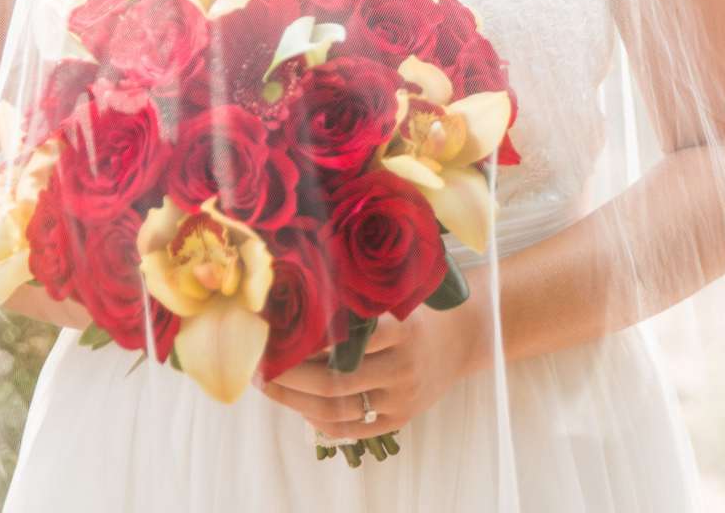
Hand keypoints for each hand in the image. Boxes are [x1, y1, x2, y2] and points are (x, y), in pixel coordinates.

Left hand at [256, 299, 486, 442]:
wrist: (463, 338)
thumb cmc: (420, 309)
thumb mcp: (399, 296)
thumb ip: (359, 303)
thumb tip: (299, 301)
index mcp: (404, 329)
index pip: (346, 341)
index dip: (306, 342)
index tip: (276, 335)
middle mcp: (404, 366)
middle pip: (334, 381)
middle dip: (289, 376)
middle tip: (261, 364)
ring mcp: (403, 397)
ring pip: (337, 408)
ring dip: (295, 400)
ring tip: (270, 386)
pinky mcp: (401, 419)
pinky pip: (352, 429)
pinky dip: (320, 420)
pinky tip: (300, 406)